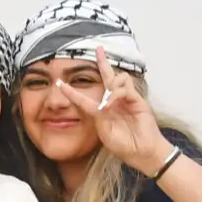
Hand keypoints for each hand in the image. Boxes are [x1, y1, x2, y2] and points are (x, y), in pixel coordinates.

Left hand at [56, 46, 175, 176]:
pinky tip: (112, 104)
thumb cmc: (123, 145)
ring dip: (110, 88)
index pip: (85, 97)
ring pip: (117, 79)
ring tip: (108, 104)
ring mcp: (126, 99)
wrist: (141, 152)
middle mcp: (114, 102)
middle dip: (102, 62)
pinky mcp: (137, 100)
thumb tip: (101, 102)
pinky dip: (117, 94)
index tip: (59, 83)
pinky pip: (125, 89)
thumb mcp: (104, 132)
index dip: (72, 91)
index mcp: (102, 111)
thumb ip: (99, 116)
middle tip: (98, 49)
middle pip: (107, 76)